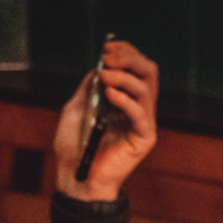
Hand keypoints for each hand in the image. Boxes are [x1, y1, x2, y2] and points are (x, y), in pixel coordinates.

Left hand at [55, 40, 158, 201]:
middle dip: (130, 58)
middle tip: (109, 57)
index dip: (125, 53)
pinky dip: (126, 99)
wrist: (76, 176)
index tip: (107, 47)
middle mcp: (137, 108)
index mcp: (124, 99)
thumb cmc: (74, 146)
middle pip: (148, 72)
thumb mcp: (76, 107)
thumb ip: (89, 87)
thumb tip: (99, 67)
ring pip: (147, 88)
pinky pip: (141, 112)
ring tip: (105, 78)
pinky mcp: (144, 138)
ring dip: (125, 77)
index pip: (135, 68)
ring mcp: (143, 122)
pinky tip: (110, 94)